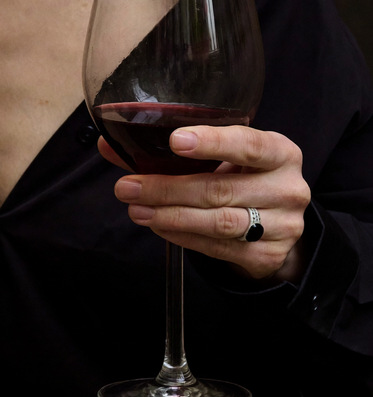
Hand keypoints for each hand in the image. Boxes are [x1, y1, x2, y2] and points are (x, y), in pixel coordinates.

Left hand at [101, 124, 310, 281]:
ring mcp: (282, 226)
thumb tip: (109, 144)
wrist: (277, 225)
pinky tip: (159, 227)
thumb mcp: (223, 158)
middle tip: (129, 187)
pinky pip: (216, 248)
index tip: (176, 141)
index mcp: (280, 152)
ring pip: (217, 222)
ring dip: (170, 216)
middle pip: (220, 189)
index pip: (248, 144)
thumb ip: (172, 150)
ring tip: (137, 210)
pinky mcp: (267, 256)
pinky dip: (183, 237)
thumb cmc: (243, 180)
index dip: (212, 143)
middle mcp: (288, 188)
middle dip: (168, 188)